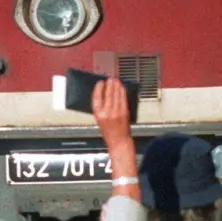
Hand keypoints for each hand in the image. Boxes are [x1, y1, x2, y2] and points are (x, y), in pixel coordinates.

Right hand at [93, 78, 140, 196]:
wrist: (119, 141)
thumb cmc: (109, 132)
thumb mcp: (99, 120)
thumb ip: (101, 108)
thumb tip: (103, 94)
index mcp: (98, 114)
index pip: (97, 97)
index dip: (98, 88)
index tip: (100, 83)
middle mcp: (107, 113)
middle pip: (108, 94)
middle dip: (109, 85)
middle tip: (109, 78)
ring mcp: (117, 112)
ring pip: (116, 95)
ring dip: (116, 86)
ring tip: (115, 80)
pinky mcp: (124, 112)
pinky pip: (123, 98)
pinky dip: (122, 92)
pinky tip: (121, 88)